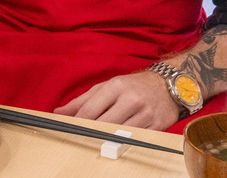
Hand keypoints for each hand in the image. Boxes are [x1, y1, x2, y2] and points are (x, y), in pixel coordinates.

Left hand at [53, 72, 180, 130]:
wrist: (168, 85)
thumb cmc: (132, 85)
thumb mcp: (106, 87)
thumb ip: (81, 101)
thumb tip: (59, 113)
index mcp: (116, 86)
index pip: (90, 109)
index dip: (77, 122)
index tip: (68, 129)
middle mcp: (131, 99)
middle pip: (103, 124)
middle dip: (89, 132)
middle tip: (79, 138)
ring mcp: (145, 114)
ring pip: (119, 134)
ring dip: (106, 140)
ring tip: (96, 141)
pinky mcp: (157, 126)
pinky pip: (135, 139)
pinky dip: (124, 142)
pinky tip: (116, 142)